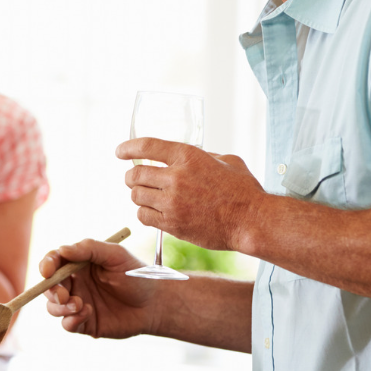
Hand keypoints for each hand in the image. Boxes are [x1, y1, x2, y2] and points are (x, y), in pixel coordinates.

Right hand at [41, 239, 161, 338]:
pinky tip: (88, 312)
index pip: (54, 262)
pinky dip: (72, 319)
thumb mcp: (116, 255)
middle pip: (49, 287)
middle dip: (51, 291)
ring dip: (60, 307)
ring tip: (78, 304)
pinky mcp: (85, 323)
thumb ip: (89, 249)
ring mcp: (79, 304)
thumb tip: (62, 250)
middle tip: (64, 294)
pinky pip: (67, 324)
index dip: (47, 265)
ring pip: (53, 307)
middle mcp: (76, 283)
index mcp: (80, 264)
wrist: (155, 303)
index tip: (47, 271)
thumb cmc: (137, 275)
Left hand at [117, 138, 265, 252]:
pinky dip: (143, 213)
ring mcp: (172, 202)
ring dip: (138, 195)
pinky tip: (152, 212)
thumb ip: (204, 155)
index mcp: (188, 156)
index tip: (120, 151)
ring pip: (136, 196)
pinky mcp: (172, 223)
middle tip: (134, 179)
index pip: (147, 146)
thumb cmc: (244, 190)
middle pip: (136, 174)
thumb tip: (189, 157)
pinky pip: (143, 216)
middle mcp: (176, 177)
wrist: (251, 220)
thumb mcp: (227, 160)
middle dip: (132, 176)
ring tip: (146, 197)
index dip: (129, 148)